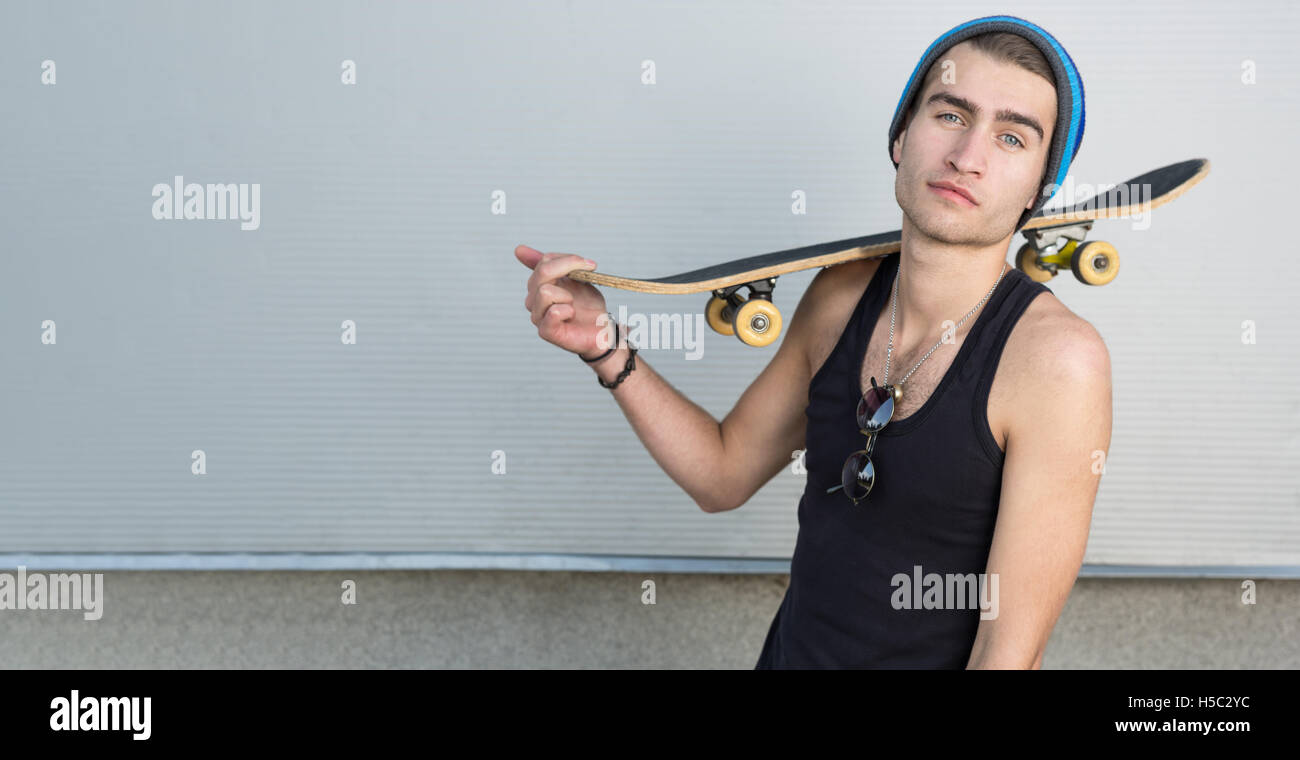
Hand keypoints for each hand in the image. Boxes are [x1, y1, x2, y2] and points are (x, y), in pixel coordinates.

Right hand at [515, 244, 614, 358]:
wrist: (600, 329)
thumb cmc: (587, 305)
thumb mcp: (573, 278)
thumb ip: (555, 263)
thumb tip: (518, 249)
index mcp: (538, 284)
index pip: (544, 261)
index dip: (569, 260)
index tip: (589, 265)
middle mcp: (533, 299)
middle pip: (542, 273)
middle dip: (569, 270)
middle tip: (588, 275)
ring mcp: (537, 316)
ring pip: (544, 291)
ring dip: (567, 295)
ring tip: (573, 304)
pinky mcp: (545, 331)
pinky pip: (553, 312)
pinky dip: (568, 310)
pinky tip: (572, 315)